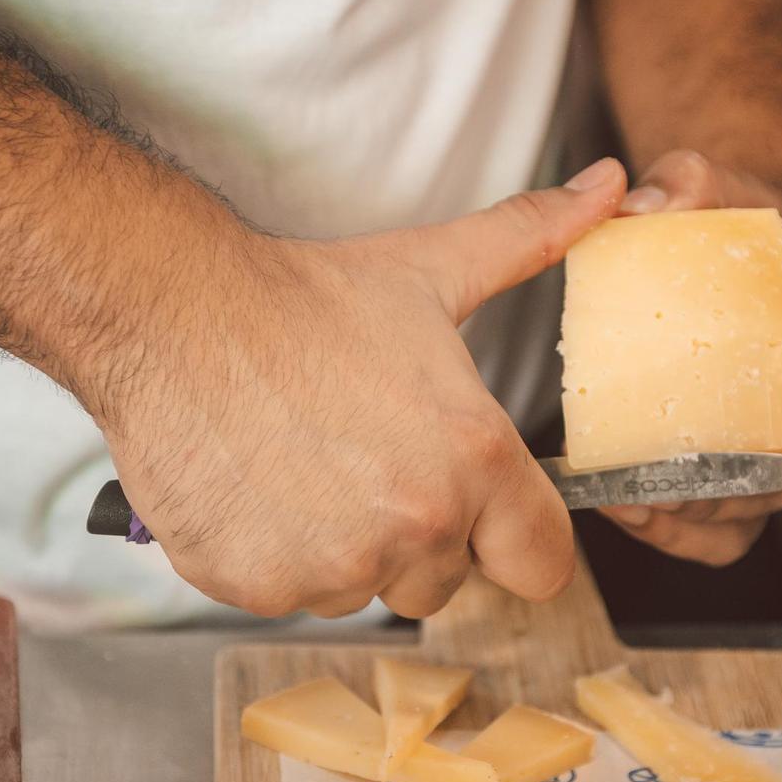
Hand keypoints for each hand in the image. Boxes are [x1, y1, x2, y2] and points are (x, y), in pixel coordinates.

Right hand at [94, 159, 626, 616]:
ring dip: (343, 549)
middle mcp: (412, 526)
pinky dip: (274, 558)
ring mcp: (331, 565)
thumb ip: (532, 240)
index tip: (480, 512)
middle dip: (417, 538)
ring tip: (304, 466)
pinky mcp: (257, 586)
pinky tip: (256, 488)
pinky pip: (288, 596)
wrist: (170, 313)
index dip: (513, 539)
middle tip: (365, 462)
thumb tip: (611, 185)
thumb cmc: (303, 297)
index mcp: (474, 462)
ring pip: (362, 590)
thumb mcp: (432, 270)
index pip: (541, 565)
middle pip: (445, 582)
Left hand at [603, 151, 781, 566]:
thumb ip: (691, 180)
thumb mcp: (729, 186)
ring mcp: (762, 456)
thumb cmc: (755, 225)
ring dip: (674, 525)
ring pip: (730, 528)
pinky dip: (651, 516)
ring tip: (619, 495)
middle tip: (647, 482)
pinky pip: (691, 518)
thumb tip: (643, 203)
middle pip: (773, 507)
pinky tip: (603, 484)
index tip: (749, 466)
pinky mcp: (715, 463)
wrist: (732, 236)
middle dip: (709, 503)